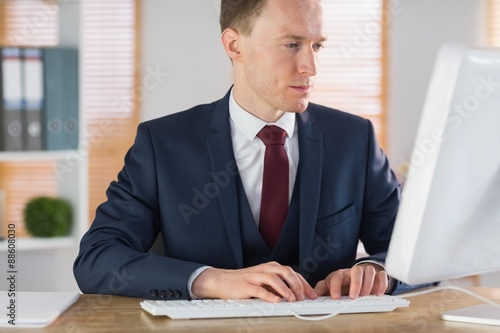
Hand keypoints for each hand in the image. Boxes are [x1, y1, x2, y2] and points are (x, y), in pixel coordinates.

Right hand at [191, 261, 316, 302]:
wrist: (222, 280)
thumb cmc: (244, 281)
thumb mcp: (264, 280)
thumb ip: (278, 285)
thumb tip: (296, 295)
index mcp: (271, 267)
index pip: (292, 273)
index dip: (304, 284)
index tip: (312, 295)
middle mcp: (265, 269)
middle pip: (286, 271)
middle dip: (297, 284)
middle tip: (304, 297)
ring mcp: (255, 276)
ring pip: (274, 278)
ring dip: (285, 289)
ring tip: (292, 299)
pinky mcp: (246, 285)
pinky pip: (259, 289)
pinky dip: (269, 295)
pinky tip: (276, 301)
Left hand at [314, 264, 387, 299]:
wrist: (355, 275)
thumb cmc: (342, 282)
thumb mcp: (329, 285)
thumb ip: (321, 289)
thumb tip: (312, 295)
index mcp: (340, 274)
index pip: (337, 277)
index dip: (336, 287)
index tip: (336, 297)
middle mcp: (353, 272)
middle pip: (356, 271)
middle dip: (356, 283)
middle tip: (354, 296)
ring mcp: (365, 272)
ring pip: (369, 271)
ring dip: (369, 284)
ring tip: (367, 295)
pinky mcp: (376, 275)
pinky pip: (381, 275)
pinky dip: (382, 283)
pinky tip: (379, 293)